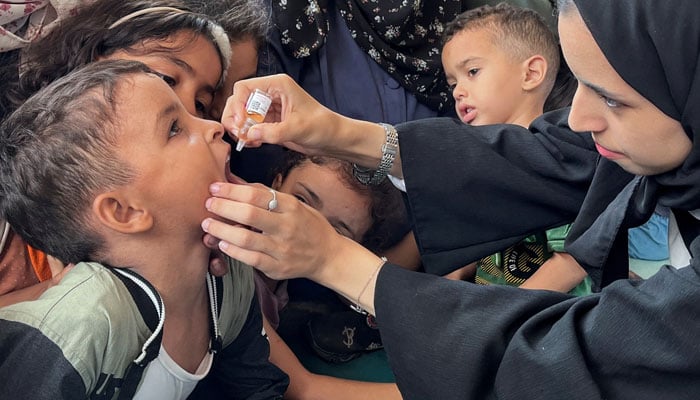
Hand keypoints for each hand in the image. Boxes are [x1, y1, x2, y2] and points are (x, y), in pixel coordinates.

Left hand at [201, 182, 351, 280]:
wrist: (328, 255)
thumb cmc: (307, 226)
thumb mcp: (292, 204)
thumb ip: (264, 193)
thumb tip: (233, 180)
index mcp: (290, 207)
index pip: (256, 195)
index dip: (231, 190)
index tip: (215, 187)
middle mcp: (287, 227)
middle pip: (249, 214)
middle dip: (223, 207)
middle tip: (208, 204)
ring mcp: (282, 249)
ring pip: (246, 239)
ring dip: (222, 230)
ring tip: (208, 224)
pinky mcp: (278, 268)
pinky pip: (251, 259)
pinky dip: (233, 251)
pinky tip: (222, 243)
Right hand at [220, 74, 338, 154]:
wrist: (333, 139)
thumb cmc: (322, 127)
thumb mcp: (298, 128)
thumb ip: (273, 132)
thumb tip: (250, 134)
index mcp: (277, 85)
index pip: (245, 88)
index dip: (238, 104)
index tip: (242, 122)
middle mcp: (270, 94)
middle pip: (239, 101)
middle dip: (235, 117)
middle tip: (239, 134)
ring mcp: (268, 109)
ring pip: (241, 115)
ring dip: (239, 128)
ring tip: (246, 141)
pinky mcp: (269, 123)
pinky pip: (250, 127)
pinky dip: (247, 135)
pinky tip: (254, 144)